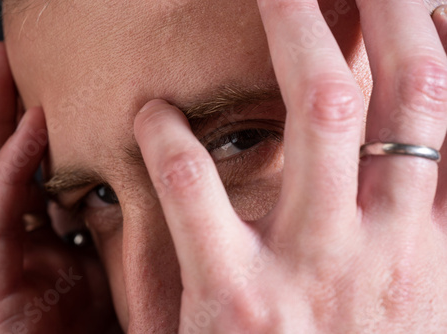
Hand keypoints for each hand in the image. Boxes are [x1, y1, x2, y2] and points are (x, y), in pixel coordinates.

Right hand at [0, 42, 119, 333]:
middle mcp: (30, 249)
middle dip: (0, 112)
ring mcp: (10, 267)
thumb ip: (129, 222)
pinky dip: (10, 173)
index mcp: (59, 243)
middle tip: (6, 59)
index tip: (52, 84)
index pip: (38, 175)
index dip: (34, 128)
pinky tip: (28, 128)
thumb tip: (160, 170)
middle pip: (5, 171)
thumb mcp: (133, 262)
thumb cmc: (135, 330)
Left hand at [133, 1, 446, 331]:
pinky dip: (173, 139)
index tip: (413, 3)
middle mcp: (381, 244)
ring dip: (294, 37)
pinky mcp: (235, 299)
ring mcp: (312, 268)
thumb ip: (416, 224)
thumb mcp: (411, 297)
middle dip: (381, 12)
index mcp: (425, 246)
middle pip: (398, 93)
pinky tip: (152, 113)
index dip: (435, 47)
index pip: (445, 119)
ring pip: (317, 116)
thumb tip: (416, 152)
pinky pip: (198, 191)